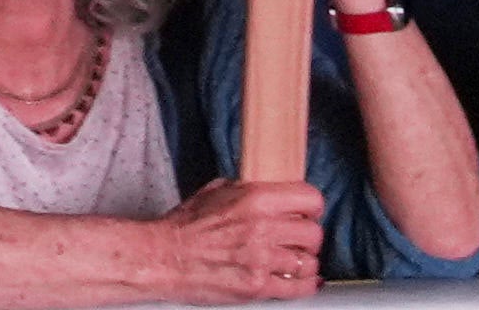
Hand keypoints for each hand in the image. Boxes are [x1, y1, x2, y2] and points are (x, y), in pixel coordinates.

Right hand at [158, 176, 329, 296]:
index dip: (311, 206)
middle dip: (307, 236)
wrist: (164, 257)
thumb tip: (269, 190)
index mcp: (253, 199)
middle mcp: (262, 228)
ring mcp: (262, 260)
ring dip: (302, 262)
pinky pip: (300, 288)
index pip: (309, 198)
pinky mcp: (259, 287)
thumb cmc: (184, 227)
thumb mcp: (214, 192)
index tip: (308, 212)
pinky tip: (298, 279)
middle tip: (298, 238)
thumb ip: (247, 190)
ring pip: (310, 262)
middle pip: (314, 233)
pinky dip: (304, 285)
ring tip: (292, 260)